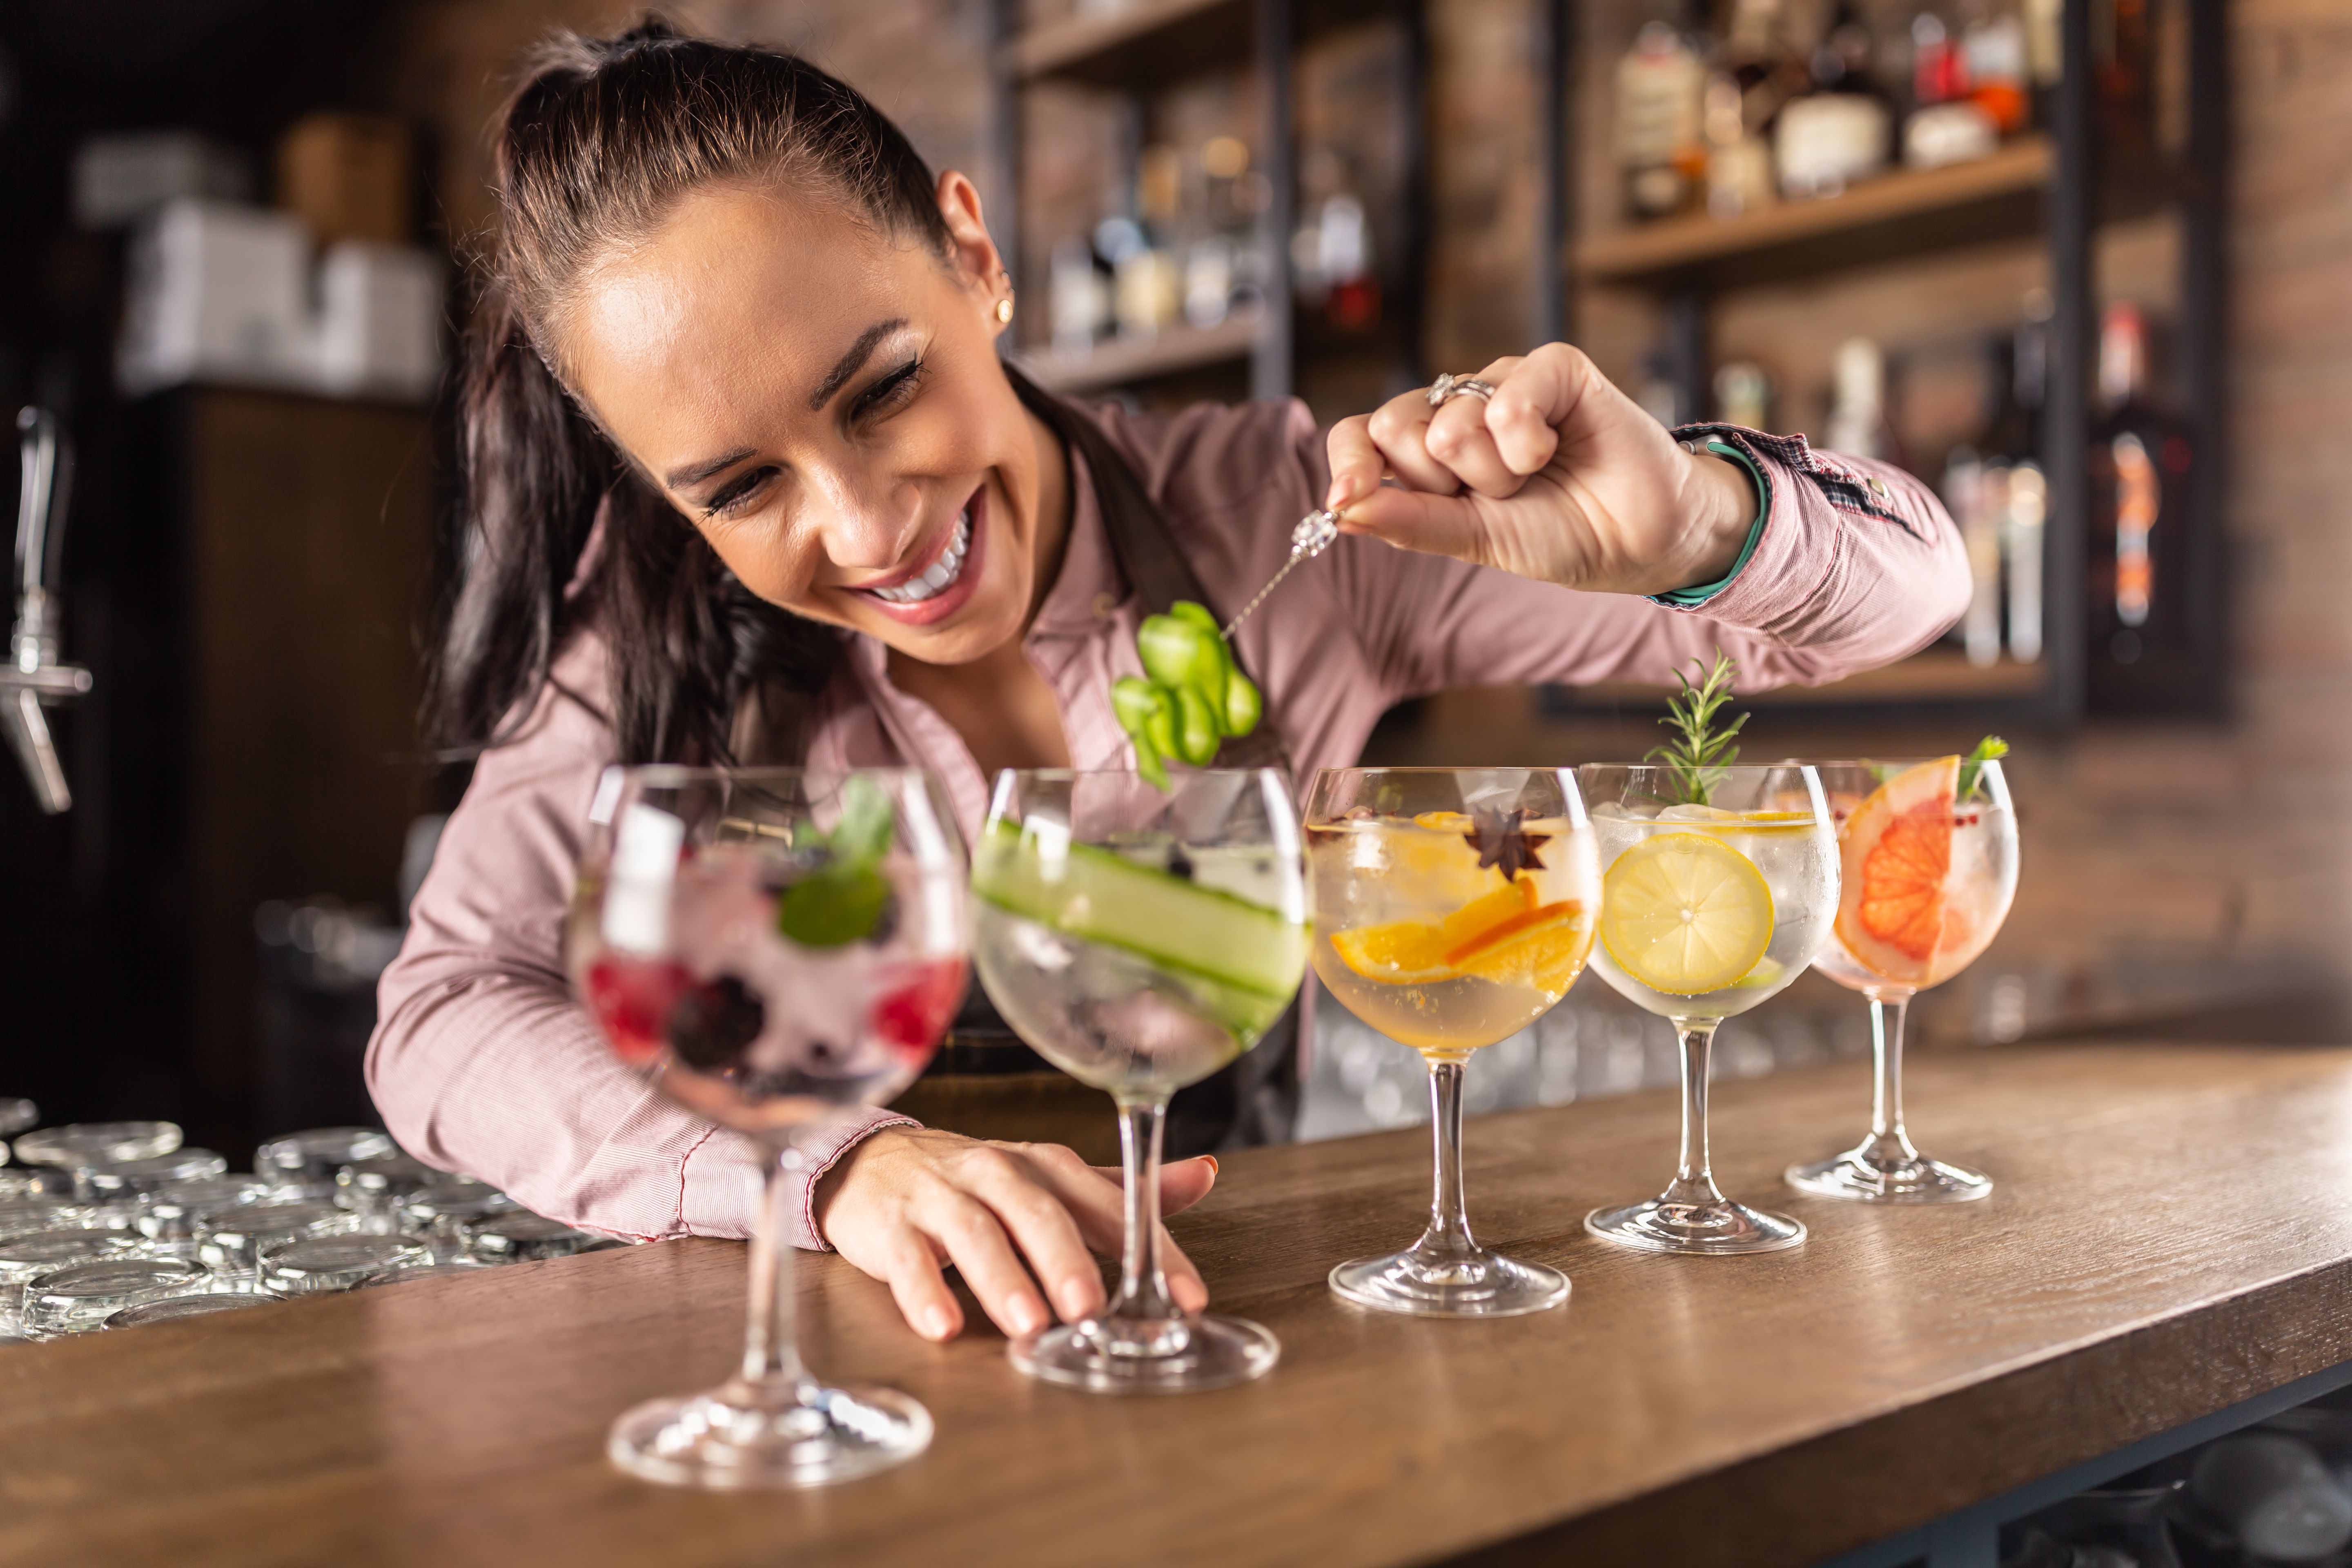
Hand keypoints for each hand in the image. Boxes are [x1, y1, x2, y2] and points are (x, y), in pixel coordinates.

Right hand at [811, 1125, 1217, 1340]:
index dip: (1151, 1246)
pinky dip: (925, 1291)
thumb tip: (1204, 1173)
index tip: (1187, 1295)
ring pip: (976, 1233)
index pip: (1107, 1203)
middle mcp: (997, 1172)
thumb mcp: (1051, 1181)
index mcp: (1046, 1166)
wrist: (875, 1161)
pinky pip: (908, 1259)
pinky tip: (943, 1325)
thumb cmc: (976, 1182)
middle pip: (1037, 1212)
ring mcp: (941, 1196)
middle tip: (1090, 1306)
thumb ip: (1121, 1190)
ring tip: (1030, 1324)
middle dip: (1066, 1259)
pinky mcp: (892, 1225)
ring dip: (1003, 1279)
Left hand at [1323, 344, 1757, 597]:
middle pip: (1396, 427)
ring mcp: (1503, 381)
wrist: (1637, 540)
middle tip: (1495, 495)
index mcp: (1428, 450)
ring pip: (1450, 425)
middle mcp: (1459, 406)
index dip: (1348, 463)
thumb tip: (1338, 509)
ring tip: (1535, 477)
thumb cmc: (1557, 534)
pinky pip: (1507, 400)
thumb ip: (1405, 520)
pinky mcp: (1553, 367)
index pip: (1359, 435)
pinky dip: (1528, 445)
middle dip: (1443, 483)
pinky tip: (1554, 450)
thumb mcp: (1470, 538)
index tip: (1345, 499)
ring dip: (1495, 475)